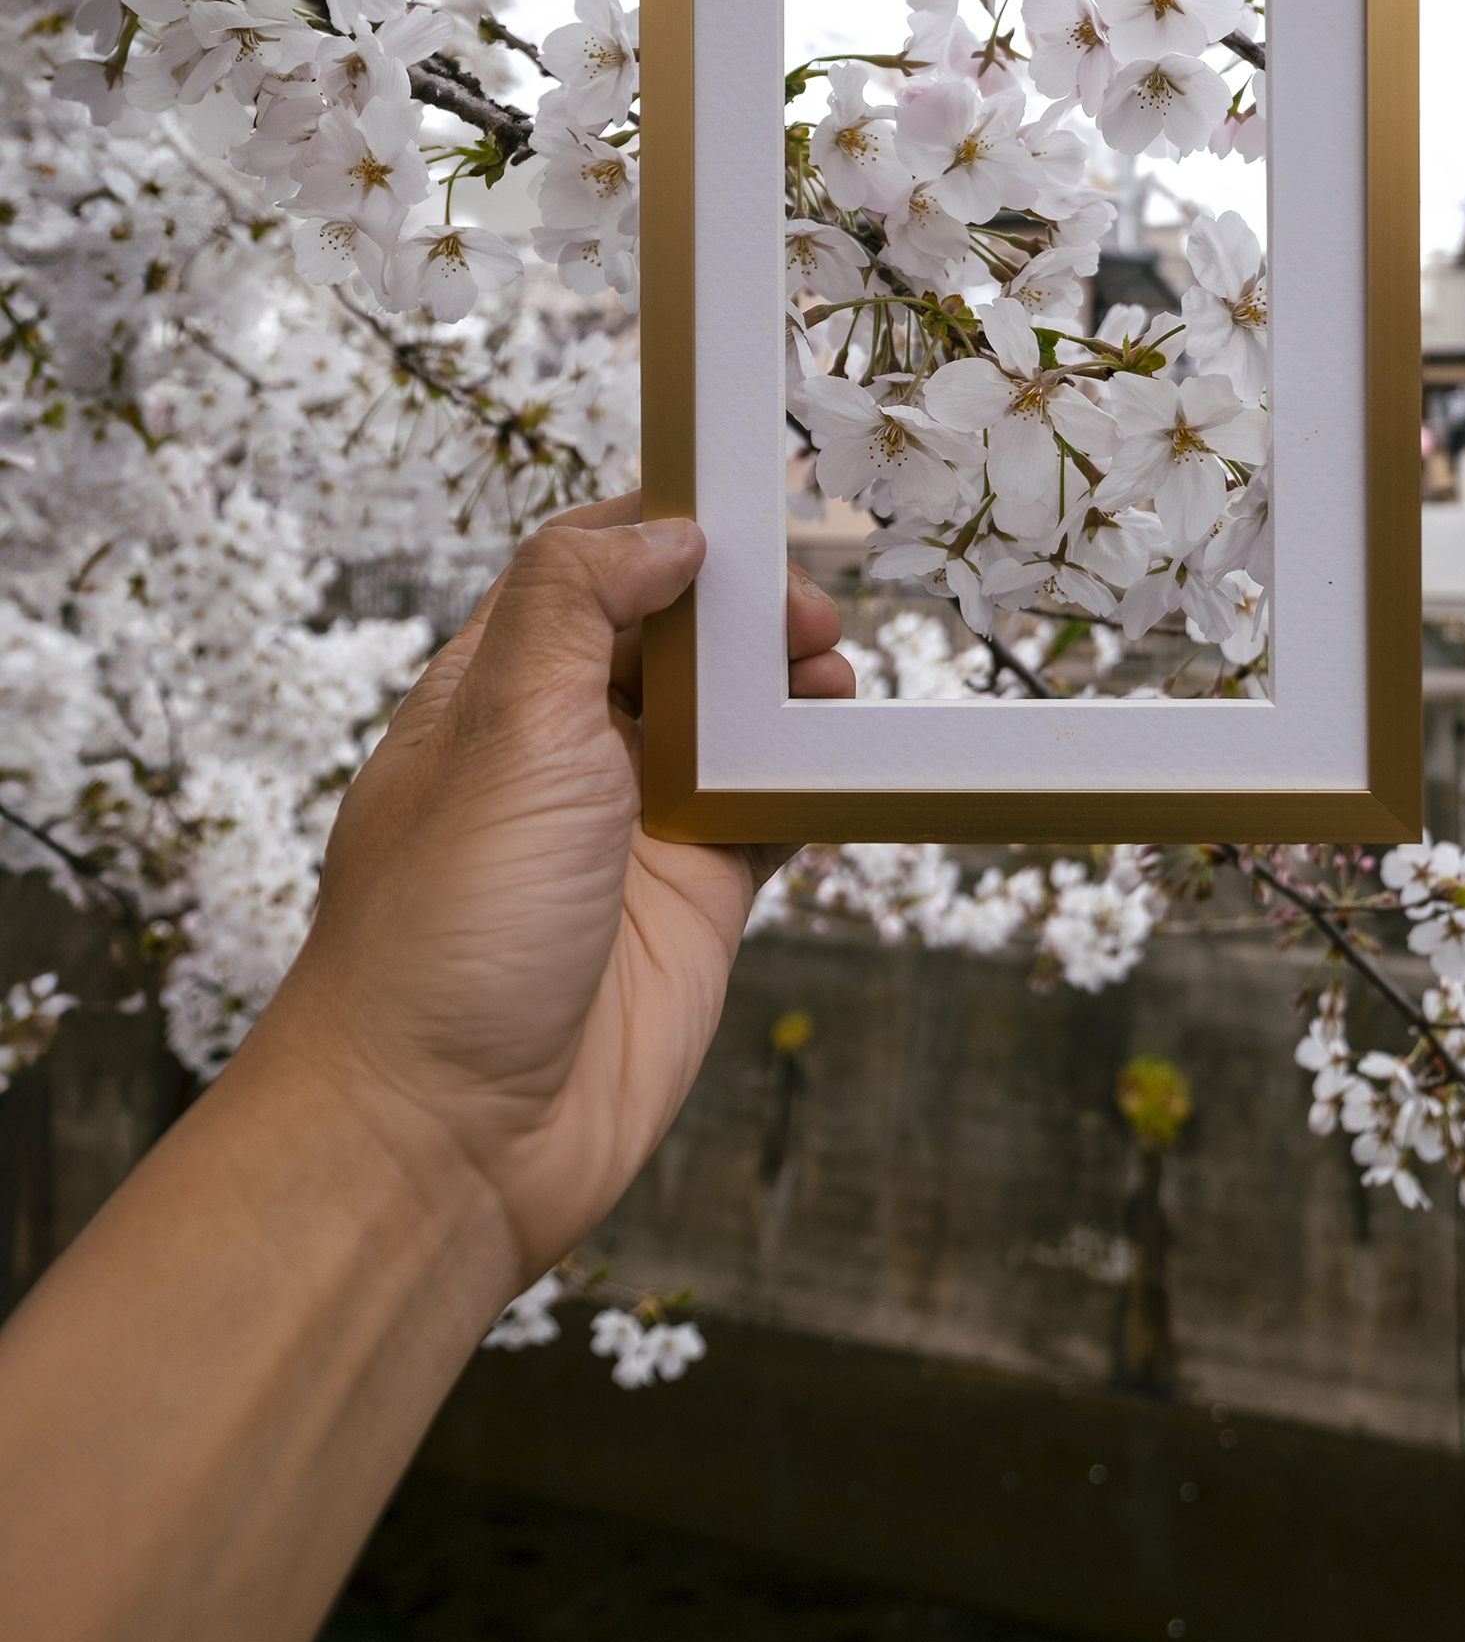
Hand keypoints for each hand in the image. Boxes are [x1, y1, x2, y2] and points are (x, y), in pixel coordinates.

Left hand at [267, 494, 852, 1289]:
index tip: (744, 501)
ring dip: (791, 688)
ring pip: (735, 723)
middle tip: (808, 609)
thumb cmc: (442, 935)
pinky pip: (775, 817)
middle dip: (748, 606)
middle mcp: (564, 750)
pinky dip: (818, 781)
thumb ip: (576, 604)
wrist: (448, 1140)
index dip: (662, 527)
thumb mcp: (503, 727)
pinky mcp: (696, 905)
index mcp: (496, 689)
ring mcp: (634, 829)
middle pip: (677, 638)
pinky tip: (846, 758)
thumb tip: (663, 533)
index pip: (584, 568)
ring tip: (832, 677)